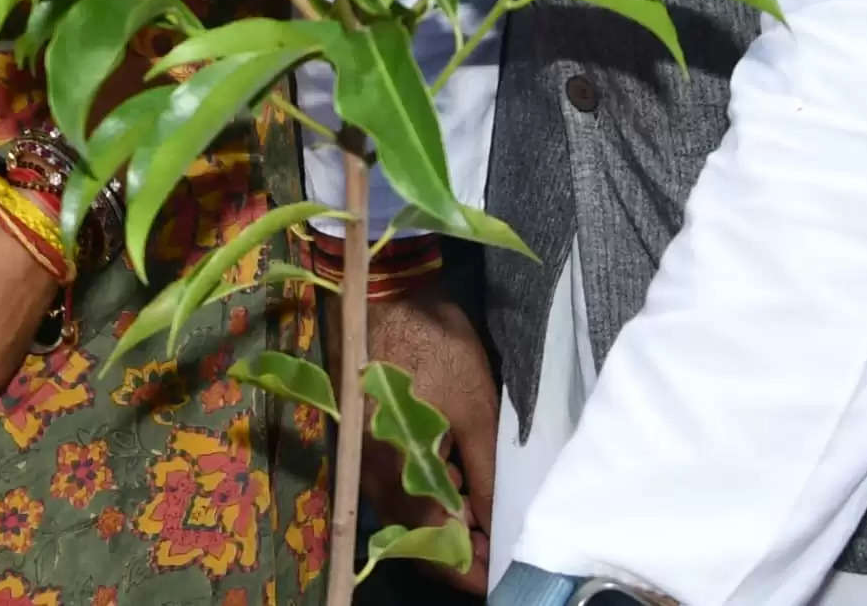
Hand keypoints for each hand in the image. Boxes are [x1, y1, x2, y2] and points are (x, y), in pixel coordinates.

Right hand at [363, 281, 498, 590]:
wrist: (381, 292)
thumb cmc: (433, 346)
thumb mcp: (475, 410)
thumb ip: (485, 475)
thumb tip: (497, 525)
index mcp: (400, 475)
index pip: (436, 547)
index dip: (471, 569)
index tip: (502, 575)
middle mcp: (373, 479)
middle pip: (417, 541)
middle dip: (460, 554)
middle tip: (501, 553)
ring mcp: (364, 461)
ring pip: (406, 518)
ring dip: (445, 530)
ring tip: (487, 525)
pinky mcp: (364, 443)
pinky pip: (397, 492)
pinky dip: (428, 503)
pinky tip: (458, 491)